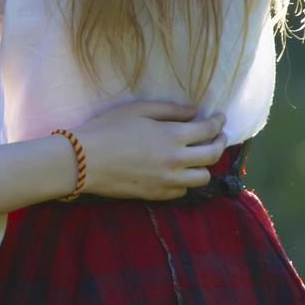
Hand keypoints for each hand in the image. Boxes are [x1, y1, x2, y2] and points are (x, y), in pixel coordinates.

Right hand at [71, 101, 226, 200]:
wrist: (84, 160)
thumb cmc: (108, 128)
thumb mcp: (139, 109)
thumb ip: (171, 110)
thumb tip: (195, 112)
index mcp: (172, 136)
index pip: (208, 130)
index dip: (218, 123)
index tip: (220, 118)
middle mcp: (176, 161)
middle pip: (212, 156)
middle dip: (220, 143)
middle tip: (218, 136)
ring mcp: (167, 181)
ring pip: (202, 178)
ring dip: (205, 165)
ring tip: (200, 155)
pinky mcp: (157, 195)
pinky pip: (182, 190)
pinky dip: (185, 180)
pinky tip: (179, 170)